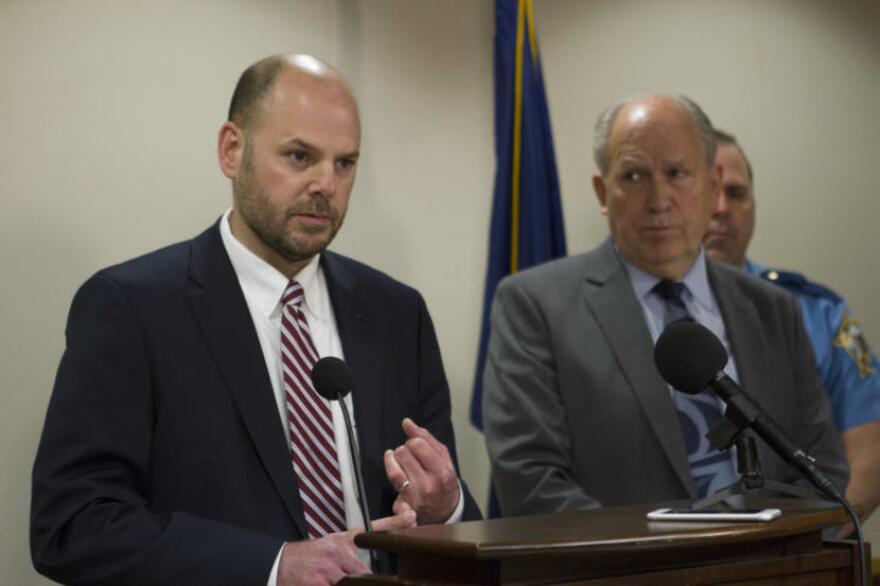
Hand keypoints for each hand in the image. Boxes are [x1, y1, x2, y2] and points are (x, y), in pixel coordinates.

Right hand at [277, 511, 415, 585]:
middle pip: (364, 572)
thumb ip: (349, 554)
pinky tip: (324, 582)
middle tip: (350, 576)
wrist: (279, 565)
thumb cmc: (308, 558)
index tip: (412, 517)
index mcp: (342, 542)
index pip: (372, 529)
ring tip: (329, 576)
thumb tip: (368, 569)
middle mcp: (338, 552)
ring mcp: (329, 569)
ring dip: (345, 582)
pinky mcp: (320, 583)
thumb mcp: (331, 546)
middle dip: (362, 580)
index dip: (394, 522)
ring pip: (352, 582)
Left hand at [384, 417, 460, 524]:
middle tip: (411, 457)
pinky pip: (390, 485)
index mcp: (441, 471)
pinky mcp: (403, 505)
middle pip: (403, 453)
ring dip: (394, 461)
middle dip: (404, 451)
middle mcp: (428, 485)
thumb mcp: (442, 456)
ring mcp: (415, 497)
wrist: (446, 509)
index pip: (417, 444)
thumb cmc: (443, 479)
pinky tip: (393, 467)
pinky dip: (390, 472)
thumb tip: (406, 422)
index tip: (416, 446)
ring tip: (401, 462)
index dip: (413, 441)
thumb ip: (425, 437)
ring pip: (393, 468)